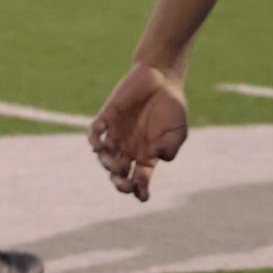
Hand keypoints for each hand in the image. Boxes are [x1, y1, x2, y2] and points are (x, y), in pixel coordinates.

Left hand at [87, 63, 187, 201]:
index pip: (139, 179)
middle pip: (119, 173)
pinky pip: (95, 133)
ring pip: (105, 156)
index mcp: (147, 155)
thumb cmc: (172, 106)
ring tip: (112, 163)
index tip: (142, 195)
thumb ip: (170, 147)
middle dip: (119, 182)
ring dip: (106, 163)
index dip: (139, 191)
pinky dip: (94, 140)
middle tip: (122, 182)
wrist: (161, 77)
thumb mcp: (178, 130)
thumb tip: (156, 160)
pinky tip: (98, 145)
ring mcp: (117, 133)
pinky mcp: (108, 117)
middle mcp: (129, 148)